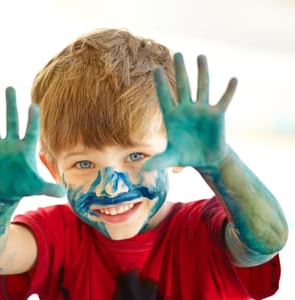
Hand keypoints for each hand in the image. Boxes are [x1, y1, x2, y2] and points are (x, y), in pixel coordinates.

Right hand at [0, 87, 64, 199]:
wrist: (7, 191)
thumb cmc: (24, 186)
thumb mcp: (38, 188)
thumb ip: (50, 189)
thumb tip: (64, 194)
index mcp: (26, 149)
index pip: (30, 131)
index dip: (32, 119)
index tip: (33, 105)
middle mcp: (12, 144)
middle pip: (11, 121)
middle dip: (10, 105)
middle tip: (9, 88)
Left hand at [142, 53, 236, 170]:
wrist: (204, 159)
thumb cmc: (185, 156)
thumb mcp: (171, 159)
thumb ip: (158, 161)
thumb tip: (142, 169)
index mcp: (173, 117)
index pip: (165, 97)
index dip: (160, 84)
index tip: (155, 68)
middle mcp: (187, 109)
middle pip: (183, 86)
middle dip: (180, 71)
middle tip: (177, 54)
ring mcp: (202, 110)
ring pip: (202, 87)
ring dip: (202, 73)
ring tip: (200, 56)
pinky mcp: (217, 115)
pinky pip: (223, 100)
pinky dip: (228, 91)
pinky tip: (233, 79)